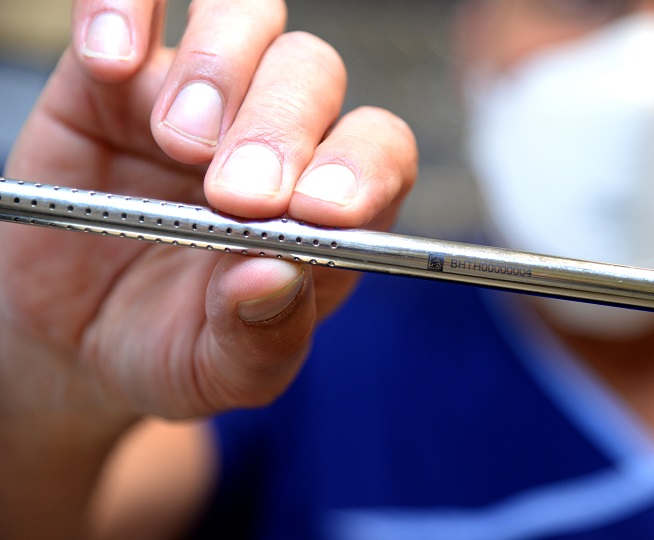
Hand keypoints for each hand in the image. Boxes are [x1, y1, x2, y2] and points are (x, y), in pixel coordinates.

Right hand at [0, 0, 416, 423]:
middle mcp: (277, 137)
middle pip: (313, 76)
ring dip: (219, 68)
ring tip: (177, 140)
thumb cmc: (170, 345)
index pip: (377, 154)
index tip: (318, 209)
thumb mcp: (217, 369)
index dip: (361, 167)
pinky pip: (136, 2)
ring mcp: (202, 96)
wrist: (76, 336)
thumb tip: (278, 278)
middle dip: (281, 126)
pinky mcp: (120, 77)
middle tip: (234, 194)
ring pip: (249, 18)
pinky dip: (124, 11)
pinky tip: (110, 64)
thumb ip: (259, 337)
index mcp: (323, 208)